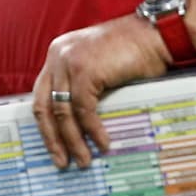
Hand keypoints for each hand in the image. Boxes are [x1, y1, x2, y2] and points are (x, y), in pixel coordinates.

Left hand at [32, 14, 170, 169]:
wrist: (154, 34)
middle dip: (52, 138)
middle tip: (61, 161)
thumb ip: (83, 85)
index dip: (46, 124)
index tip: (54, 146)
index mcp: (58, 54)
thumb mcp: (98, 65)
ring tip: (84, 159)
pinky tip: (102, 143)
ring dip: (74, 140)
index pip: (41, 95)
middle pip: (44, 105)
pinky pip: (83, 109)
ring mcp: (69, 61)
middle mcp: (58, 56)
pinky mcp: (85, 70)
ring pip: (62, 111)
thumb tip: (80, 125)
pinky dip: (92, 130)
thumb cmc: (133, 50)